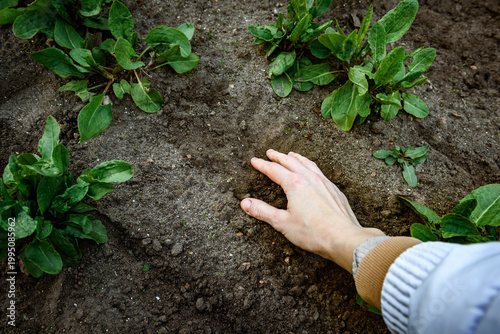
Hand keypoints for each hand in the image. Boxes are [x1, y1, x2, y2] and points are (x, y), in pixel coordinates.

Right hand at [240, 149, 384, 272]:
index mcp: (295, 184)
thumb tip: (244, 203)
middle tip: (270, 152)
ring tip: (291, 155)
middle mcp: (310, 178)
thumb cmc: (313, 233)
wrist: (344, 238)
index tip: (255, 161)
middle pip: (291, 162)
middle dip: (278, 157)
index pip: (274, 170)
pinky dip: (310, 166)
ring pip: (307, 164)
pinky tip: (312, 171)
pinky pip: (319, 171)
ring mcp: (324, 182)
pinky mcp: (334, 190)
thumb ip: (262, 211)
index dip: (262, 165)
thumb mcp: (282, 223)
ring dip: (296, 158)